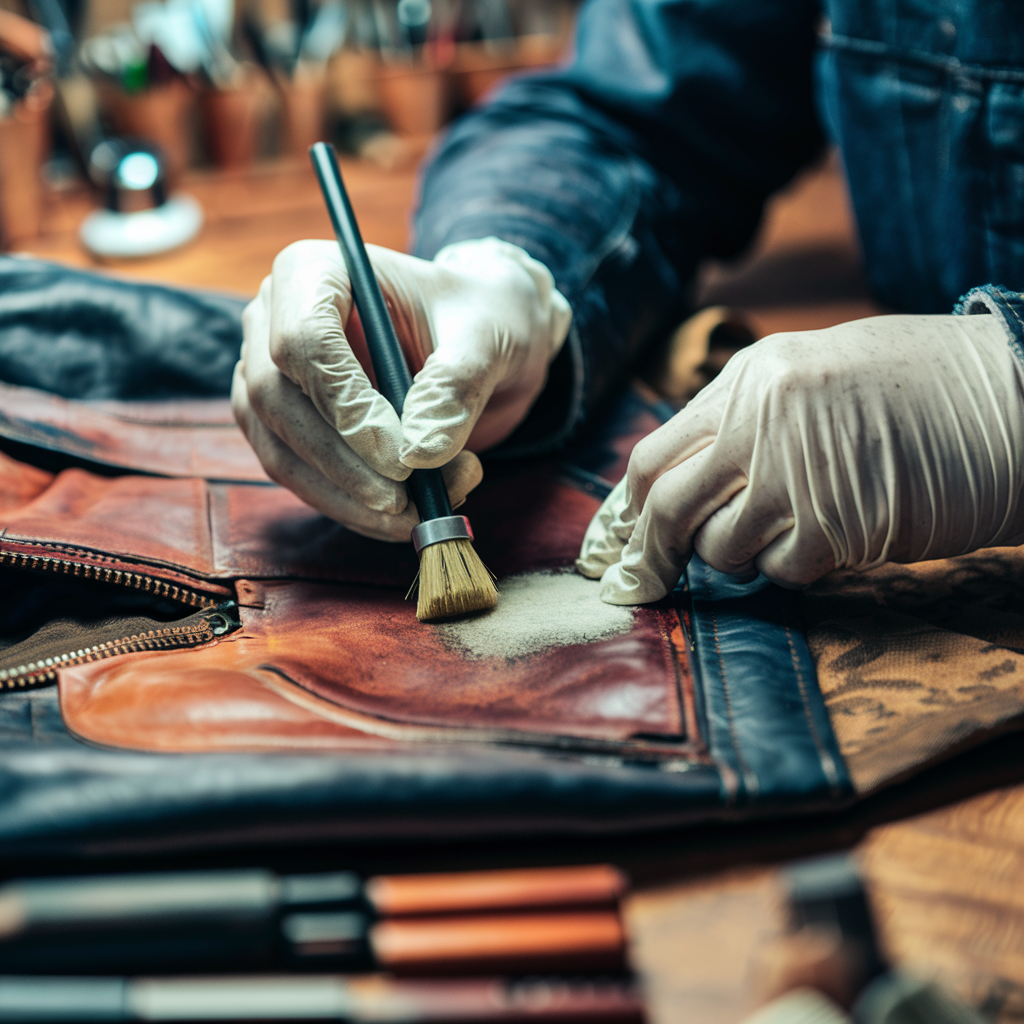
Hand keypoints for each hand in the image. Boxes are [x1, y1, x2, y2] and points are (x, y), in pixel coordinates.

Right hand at [232, 237, 570, 540]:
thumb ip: (456, 385)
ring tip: (421, 510)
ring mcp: (272, 376)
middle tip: (408, 500)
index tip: (401, 459)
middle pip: (276, 399)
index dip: (346, 406)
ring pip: (280, 448)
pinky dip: (348, 507)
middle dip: (343, 463)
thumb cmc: (478, 318)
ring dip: (346, 496)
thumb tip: (420, 452)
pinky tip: (404, 516)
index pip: (302, 339)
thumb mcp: (486, 338)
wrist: (479, 341)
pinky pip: (299, 477)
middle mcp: (274, 319)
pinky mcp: (285, 427)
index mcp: (315, 271)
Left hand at [577, 314, 1023, 601]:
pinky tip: (831, 541)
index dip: (628, 509)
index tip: (618, 542)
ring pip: (718, 546)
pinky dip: (791, 570)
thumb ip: (745, 422)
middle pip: (664, 504)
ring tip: (784, 534)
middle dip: (651, 553)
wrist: (1018, 398)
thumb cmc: (921, 391)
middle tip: (646, 581)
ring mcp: (794, 472)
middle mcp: (759, 420)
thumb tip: (684, 478)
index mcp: (749, 378)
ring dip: (736, 557)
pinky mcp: (834, 524)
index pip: (651, 454)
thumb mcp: (815, 377)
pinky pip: (779, 571)